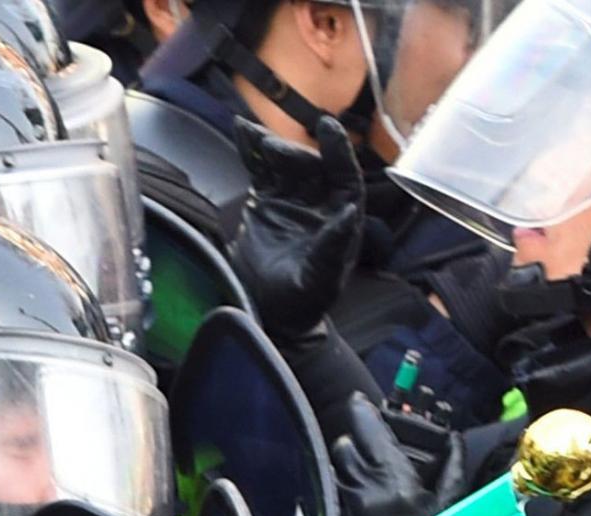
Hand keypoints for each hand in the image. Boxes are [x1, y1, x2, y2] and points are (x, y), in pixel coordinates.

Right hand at [230, 114, 364, 340]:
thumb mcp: (319, 281)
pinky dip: (250, 150)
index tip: (328, 127)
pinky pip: (259, 169)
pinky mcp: (265, 199)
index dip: (337, 151)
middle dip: (293, 152)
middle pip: (310, 165)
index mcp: (340, 217)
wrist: (268, 314)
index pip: (344, 176)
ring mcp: (291, 198)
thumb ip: (333, 248)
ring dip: (269, 145)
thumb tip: (349, 211)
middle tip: (272, 149)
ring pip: (284, 162)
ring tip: (252, 134)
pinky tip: (240, 129)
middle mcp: (319, 202)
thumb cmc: (301, 304)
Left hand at [333, 393, 459, 515]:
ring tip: (370, 459)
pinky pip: (341, 487)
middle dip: (356, 437)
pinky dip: (349, 479)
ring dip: (350, 458)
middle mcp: (367, 489)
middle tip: (373, 436)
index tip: (359, 400)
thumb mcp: (453, 505)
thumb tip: (454, 439)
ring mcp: (353, 506)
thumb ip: (453, 468)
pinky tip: (366, 483)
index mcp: (395, 480)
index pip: (368, 431)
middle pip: (344, 446)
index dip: (361, 410)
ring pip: (338, 466)